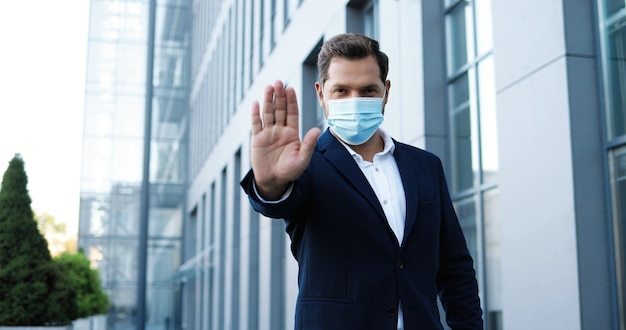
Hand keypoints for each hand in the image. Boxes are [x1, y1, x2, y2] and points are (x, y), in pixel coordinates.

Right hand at [250, 80, 321, 198]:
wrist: (274, 182)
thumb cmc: (290, 171)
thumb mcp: (302, 159)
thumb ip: (309, 144)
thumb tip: (318, 129)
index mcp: (292, 133)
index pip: (292, 113)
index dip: (291, 101)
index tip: (290, 89)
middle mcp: (280, 130)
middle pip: (280, 110)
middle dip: (279, 96)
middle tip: (279, 82)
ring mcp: (268, 133)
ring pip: (268, 113)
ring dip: (268, 101)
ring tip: (269, 87)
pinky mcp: (257, 139)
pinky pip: (256, 124)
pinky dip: (255, 114)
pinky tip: (255, 103)